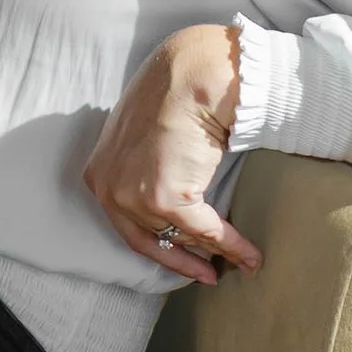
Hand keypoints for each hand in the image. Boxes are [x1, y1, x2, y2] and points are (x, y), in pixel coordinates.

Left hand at [84, 22, 259, 288]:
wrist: (191, 77)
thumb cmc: (173, 96)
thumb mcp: (144, 138)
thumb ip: (146, 169)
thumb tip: (172, 195)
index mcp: (100, 174)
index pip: (128, 224)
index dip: (159, 247)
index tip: (183, 260)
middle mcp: (109, 189)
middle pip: (151, 239)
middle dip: (183, 259)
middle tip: (208, 275)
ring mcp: (133, 197)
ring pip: (181, 235)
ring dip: (213, 251)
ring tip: (239, 261)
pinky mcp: (165, 200)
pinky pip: (205, 232)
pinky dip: (232, 246)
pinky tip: (251, 256)